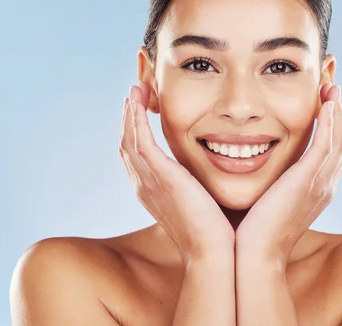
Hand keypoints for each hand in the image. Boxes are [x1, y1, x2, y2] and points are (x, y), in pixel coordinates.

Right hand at [119, 82, 234, 263]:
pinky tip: (138, 101)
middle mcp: (144, 185)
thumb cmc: (215, 231)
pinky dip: (136, 119)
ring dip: (130, 112)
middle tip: (134, 93)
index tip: (141, 109)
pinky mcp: (159, 176)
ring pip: (129, 138)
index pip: (136, 155)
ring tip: (135, 89)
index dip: (135, 131)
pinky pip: (140, 141)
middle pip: (127, 143)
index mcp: (152, 191)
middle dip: (129, 117)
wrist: (213, 251)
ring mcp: (148, 181)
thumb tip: (215, 167)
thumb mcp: (201, 200)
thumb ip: (198, 182)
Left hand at [235, 83, 341, 265]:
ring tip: (332, 86)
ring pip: (338, 139)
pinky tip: (327, 103)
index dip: (334, 125)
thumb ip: (274, 181)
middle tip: (333, 86)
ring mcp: (320, 183)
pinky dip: (329, 122)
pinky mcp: (308, 180)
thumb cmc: (256, 231)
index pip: (333, 151)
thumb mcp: (270, 200)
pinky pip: (326, 145)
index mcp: (318, 189)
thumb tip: (258, 165)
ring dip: (337, 111)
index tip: (326, 102)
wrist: (257, 254)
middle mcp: (326, 185)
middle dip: (340, 113)